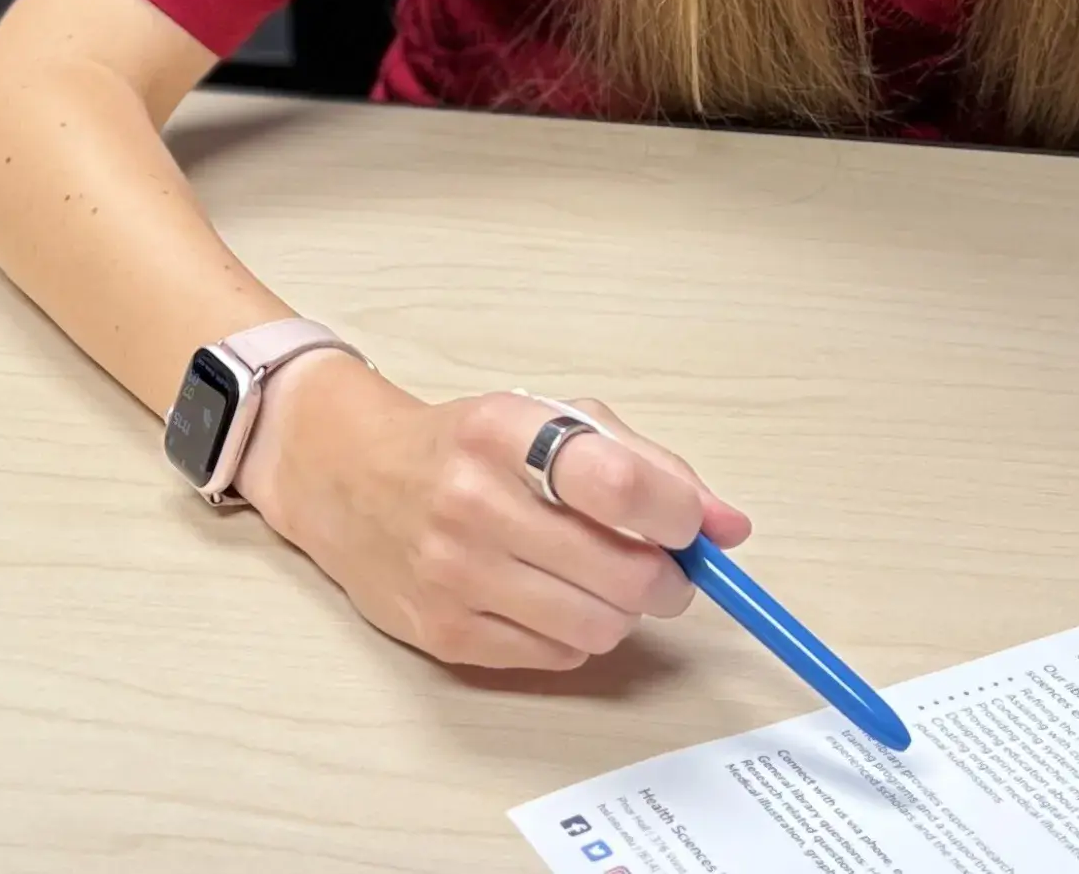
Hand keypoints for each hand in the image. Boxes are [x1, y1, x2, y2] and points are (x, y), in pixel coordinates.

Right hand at [238, 360, 753, 670]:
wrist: (347, 478)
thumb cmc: (467, 447)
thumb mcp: (555, 420)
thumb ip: (651, 465)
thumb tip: (730, 527)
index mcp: (505, 431)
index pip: (621, 484)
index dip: (678, 516)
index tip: (687, 525)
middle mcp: (472, 503)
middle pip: (622, 574)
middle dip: (665, 579)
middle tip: (659, 568)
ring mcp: (452, 574)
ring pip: (597, 629)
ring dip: (622, 613)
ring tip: (603, 583)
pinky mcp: (442, 633)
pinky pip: (556, 657)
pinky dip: (574, 636)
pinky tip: (552, 600)